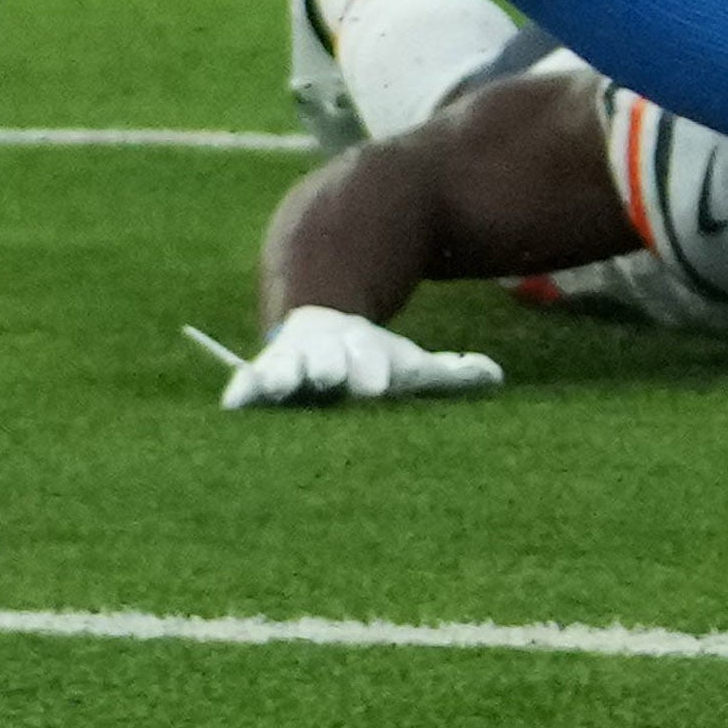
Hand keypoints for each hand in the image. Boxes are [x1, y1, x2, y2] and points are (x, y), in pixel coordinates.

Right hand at [202, 305, 506, 408]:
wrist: (320, 323)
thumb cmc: (372, 360)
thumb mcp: (410, 363)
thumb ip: (450, 373)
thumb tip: (495, 376)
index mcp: (363, 351)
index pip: (367, 359)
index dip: (370, 368)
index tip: (375, 386)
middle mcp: (325, 354)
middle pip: (326, 360)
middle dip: (328, 368)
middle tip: (330, 378)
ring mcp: (291, 363)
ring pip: (285, 367)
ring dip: (282, 376)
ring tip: (278, 387)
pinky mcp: (262, 376)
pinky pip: (248, 381)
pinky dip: (241, 390)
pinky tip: (233, 405)